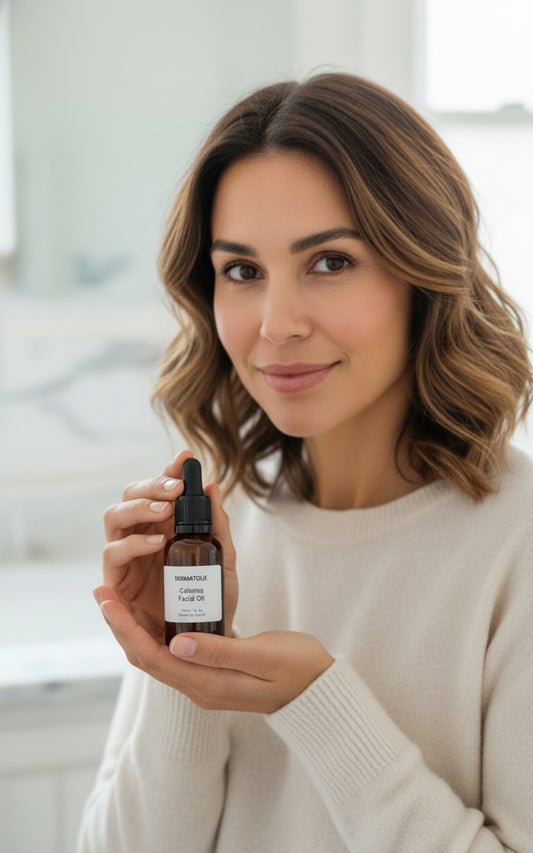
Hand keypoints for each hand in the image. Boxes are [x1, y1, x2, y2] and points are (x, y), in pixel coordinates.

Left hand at [92, 589, 333, 712]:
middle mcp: (199, 686)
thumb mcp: (263, 655)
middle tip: (102, 594)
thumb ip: (220, 651)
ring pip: (156, 654)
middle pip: (146, 656)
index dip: (125, 628)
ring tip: (117, 600)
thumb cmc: (298, 668)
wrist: (319, 690)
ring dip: (134, 628)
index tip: (106, 600)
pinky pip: (172, 651)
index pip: (152, 656)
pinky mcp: (211, 671)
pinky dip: (154, 630)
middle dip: (121, 625)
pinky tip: (150, 612)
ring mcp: (205, 681)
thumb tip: (177, 643)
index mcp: (207, 684)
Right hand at [101, 449, 237, 641]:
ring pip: (114, 517)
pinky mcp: (116, 584)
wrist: (208, 646)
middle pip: (130, 495)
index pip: (158, 490)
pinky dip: (131, 545)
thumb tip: (213, 487)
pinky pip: (112, 556)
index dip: (167, 472)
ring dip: (138, 508)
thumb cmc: (213, 602)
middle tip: (178, 488)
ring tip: (167, 512)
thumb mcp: (223, 562)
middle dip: (151, 485)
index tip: (185, 459)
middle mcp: (140, 536)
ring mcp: (125, 558)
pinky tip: (156, 543)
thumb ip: (218, 528)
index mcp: (163, 526)